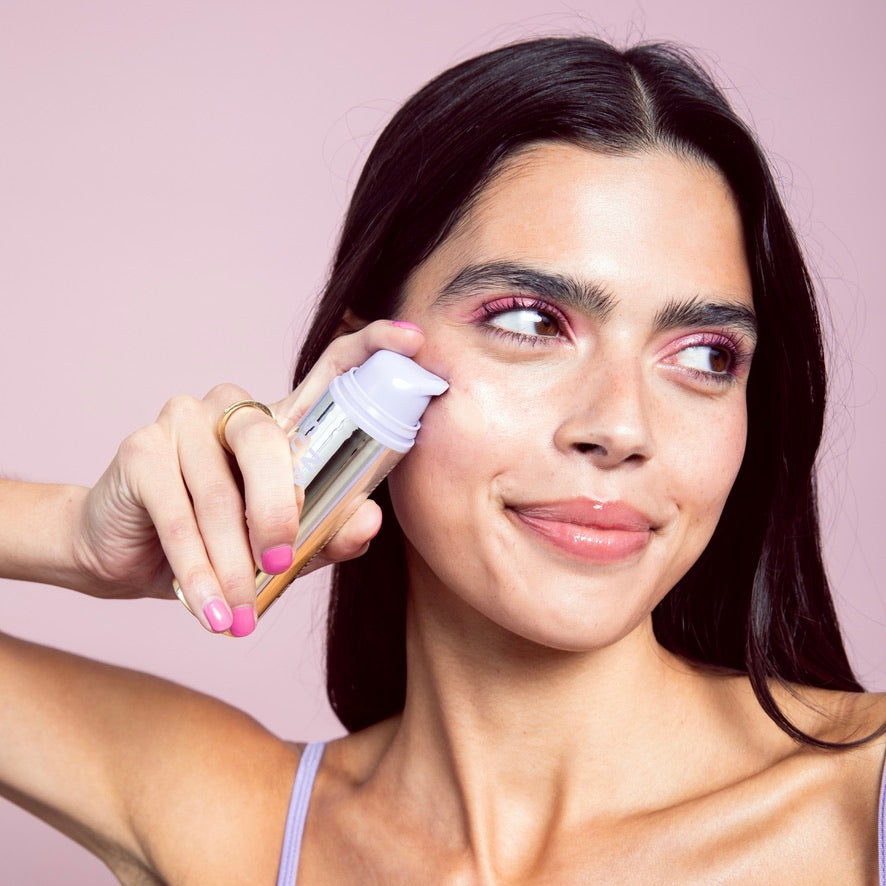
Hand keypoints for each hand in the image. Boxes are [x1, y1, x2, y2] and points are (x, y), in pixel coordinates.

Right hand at [72, 320, 424, 634]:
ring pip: (220, 492)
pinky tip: (209, 608)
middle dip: (276, 512)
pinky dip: (196, 569)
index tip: (414, 341)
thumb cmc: (218, 544)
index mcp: (282, 424)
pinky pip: (178, 513)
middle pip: (268, 440)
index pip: (330, 370)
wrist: (130, 558)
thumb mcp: (285, 549)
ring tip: (237, 613)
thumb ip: (329, 535)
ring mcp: (184, 419)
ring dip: (231, 563)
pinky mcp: (142, 448)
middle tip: (278, 566)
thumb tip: (368, 519)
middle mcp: (235, 408)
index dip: (371, 347)